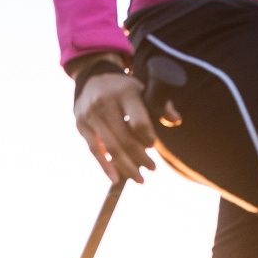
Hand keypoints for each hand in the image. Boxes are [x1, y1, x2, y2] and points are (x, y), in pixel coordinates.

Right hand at [73, 69, 180, 183]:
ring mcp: (91, 115)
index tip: (153, 146)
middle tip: (153, 169)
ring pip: (111, 147)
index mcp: (125, 93)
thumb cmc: (124, 88)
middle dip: (140, 157)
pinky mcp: (81, 125)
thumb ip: (160, 105)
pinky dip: (105, 166)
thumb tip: (176, 121)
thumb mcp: (142, 89)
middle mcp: (106, 103)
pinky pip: (94, 150)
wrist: (92, 78)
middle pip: (125, 139)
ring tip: (140, 179)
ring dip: (126, 166)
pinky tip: (116, 179)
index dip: (148, 137)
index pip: (138, 122)